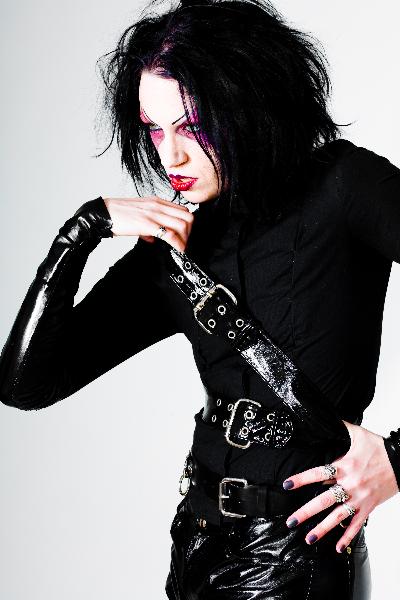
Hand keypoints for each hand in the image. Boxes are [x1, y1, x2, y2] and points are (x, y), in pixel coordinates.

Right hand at [103, 196, 193, 252]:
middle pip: (187, 216)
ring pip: (183, 224)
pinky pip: (170, 234)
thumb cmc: (118, 214)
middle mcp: (158, 205)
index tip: (185, 235)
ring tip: (181, 247)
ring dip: (186, 238)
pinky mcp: (148, 224)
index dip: (187, 224)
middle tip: (185, 242)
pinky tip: (178, 249)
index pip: (182, 209)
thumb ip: (149, 224)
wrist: (103, 213)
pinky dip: (178, 243)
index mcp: (156, 201)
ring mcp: (153, 214)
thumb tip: (154, 238)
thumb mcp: (138, 214)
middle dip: (190, 232)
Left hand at [283, 420, 398, 552]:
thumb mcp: (358, 434)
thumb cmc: (380, 448)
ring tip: (308, 539)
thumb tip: (326, 417)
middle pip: (324, 500)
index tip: (288, 484)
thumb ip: (340, 427)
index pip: (319, 473)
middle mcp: (350, 484)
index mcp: (345, 466)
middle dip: (306, 512)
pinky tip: (336, 547)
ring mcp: (359, 498)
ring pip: (338, 517)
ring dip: (322, 529)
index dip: (302, 479)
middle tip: (291, 521)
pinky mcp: (368, 507)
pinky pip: (356, 525)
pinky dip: (347, 537)